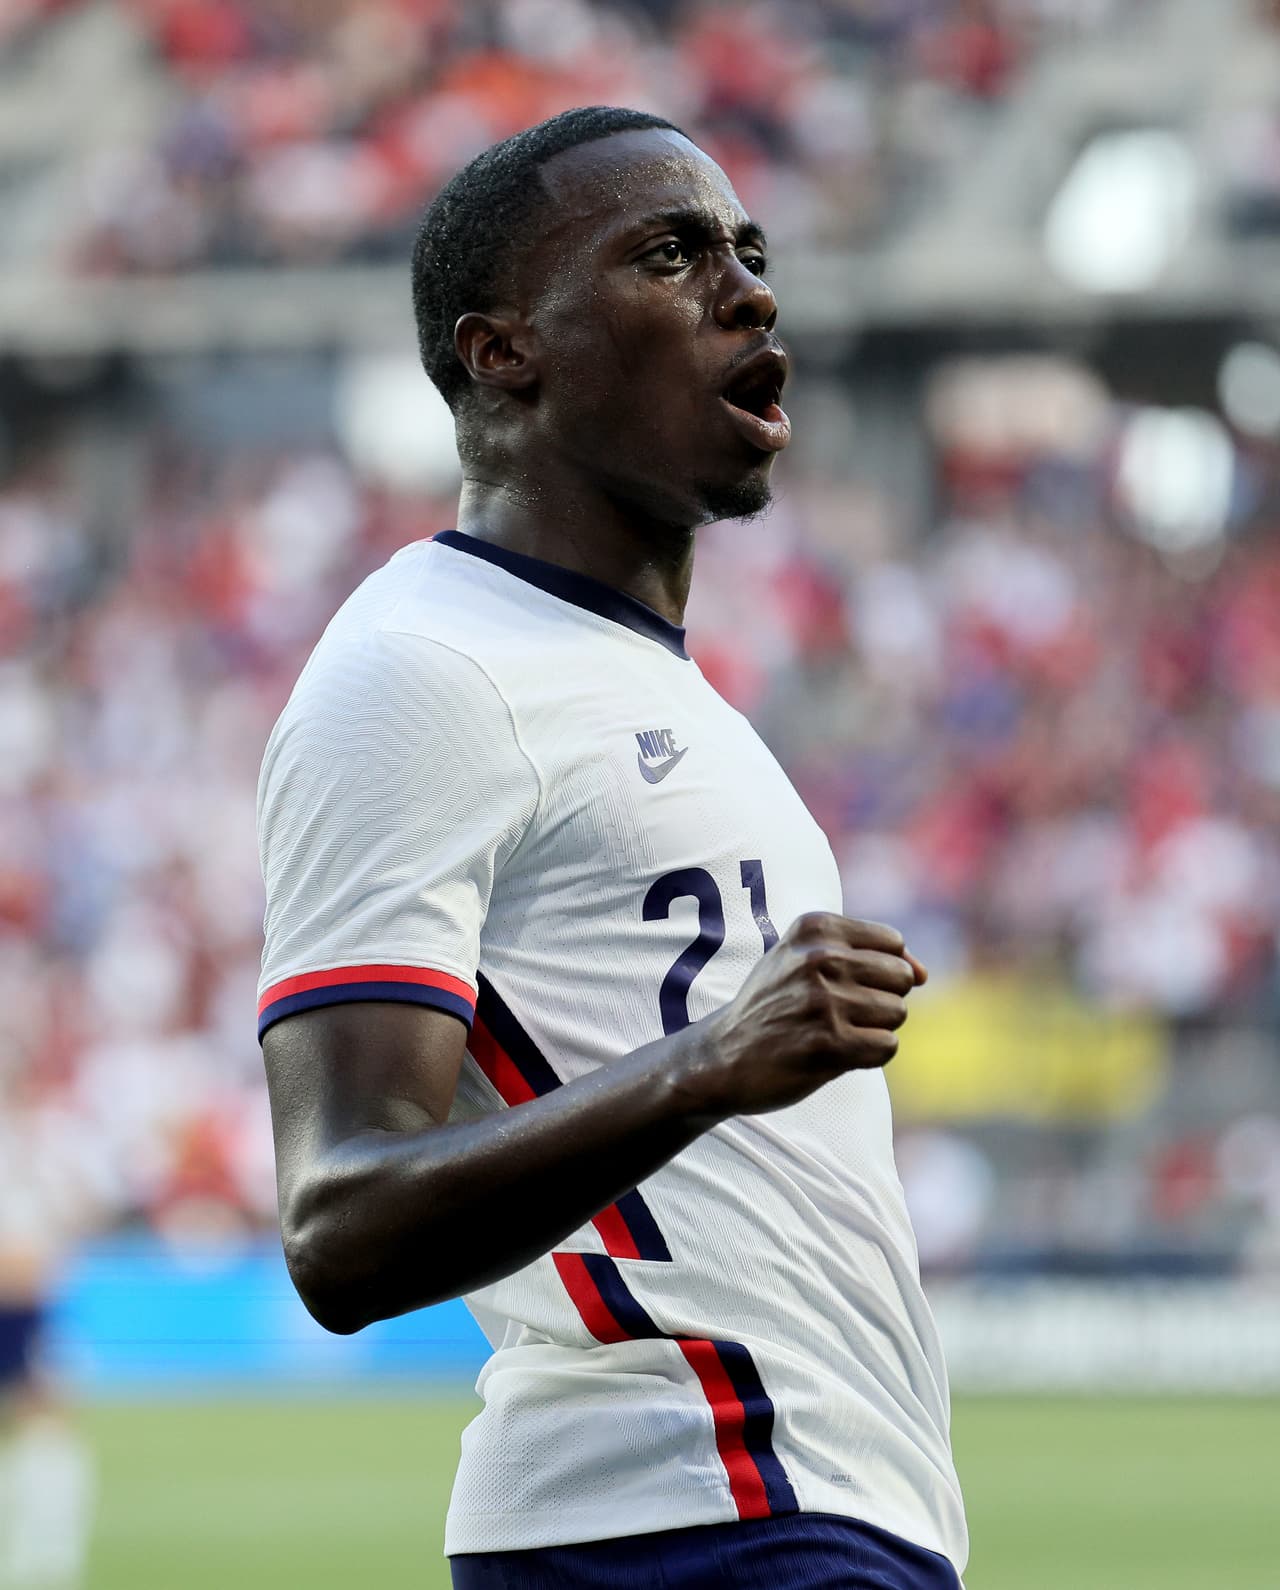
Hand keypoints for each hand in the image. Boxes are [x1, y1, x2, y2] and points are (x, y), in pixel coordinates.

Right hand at [681, 912, 926, 1120]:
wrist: (722, 1057)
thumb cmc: (775, 1005)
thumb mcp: (806, 959)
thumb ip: (870, 955)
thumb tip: (924, 974)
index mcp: (815, 927)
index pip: (894, 944)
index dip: (879, 971)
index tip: (844, 985)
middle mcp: (820, 958)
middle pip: (902, 977)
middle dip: (881, 999)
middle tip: (838, 1012)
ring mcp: (824, 1001)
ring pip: (898, 1013)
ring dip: (873, 1029)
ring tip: (833, 1032)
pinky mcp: (828, 1044)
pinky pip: (887, 1046)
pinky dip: (869, 1056)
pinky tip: (836, 1054)